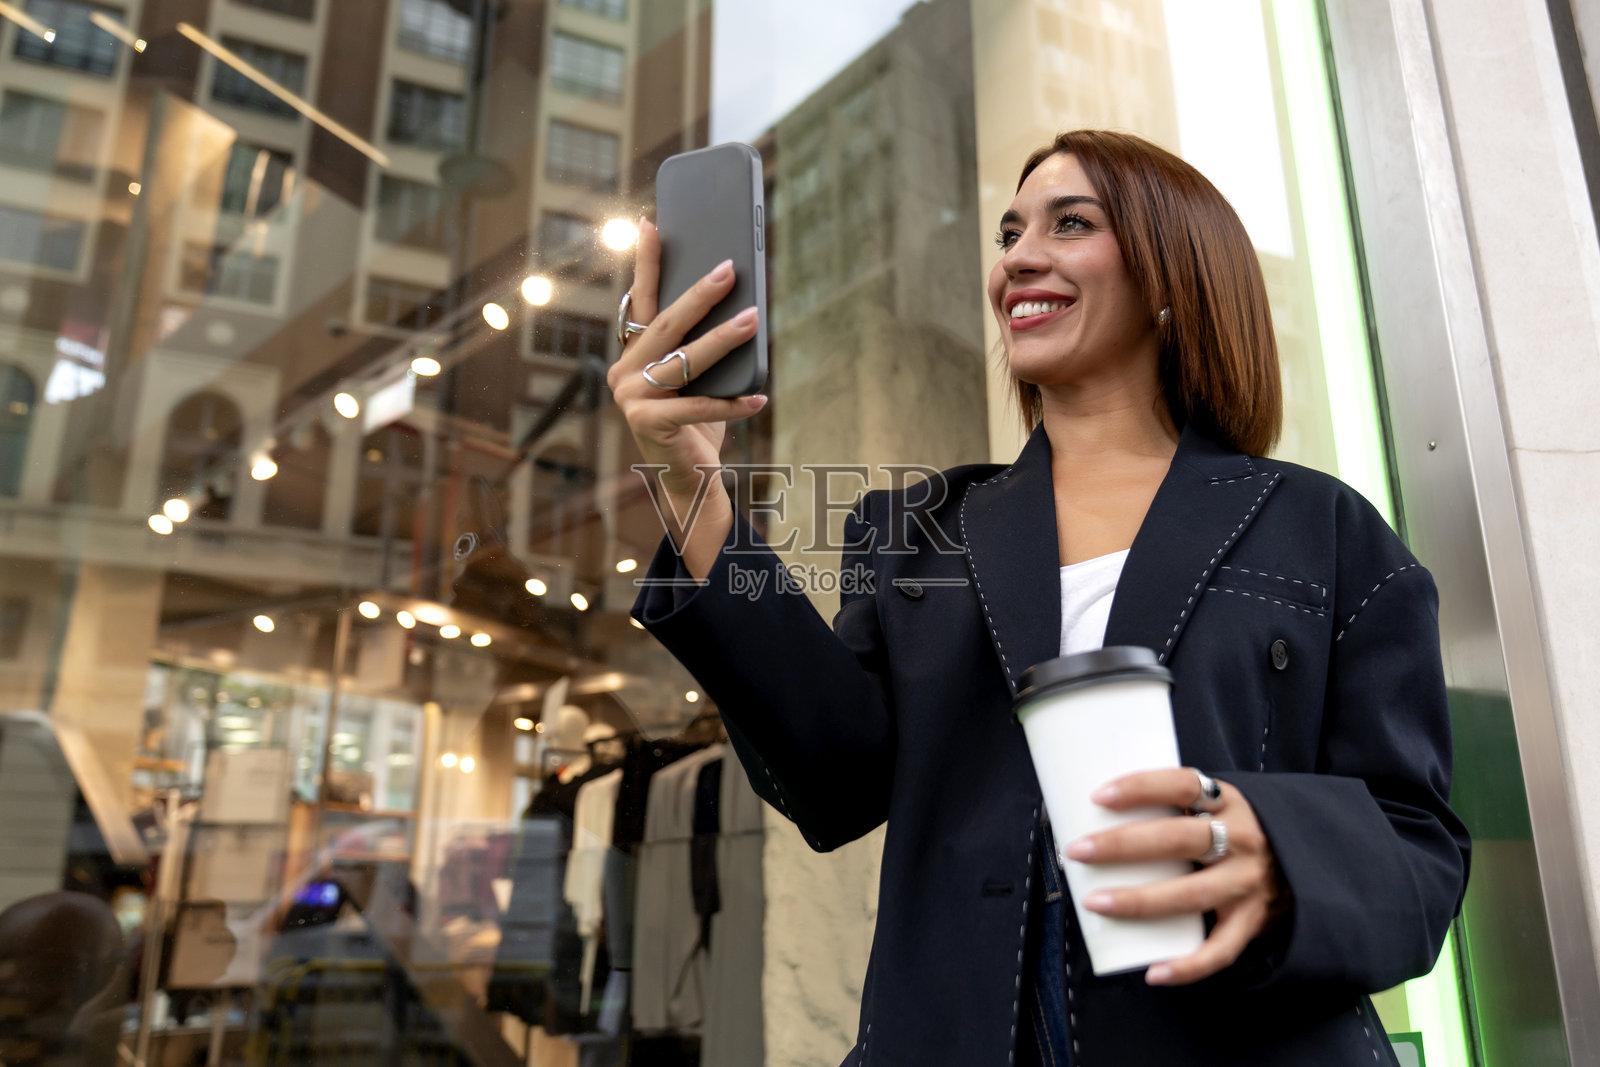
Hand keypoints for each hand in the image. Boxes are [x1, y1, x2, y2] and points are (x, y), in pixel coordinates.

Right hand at [605, 218, 767, 501]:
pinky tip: (759, 397)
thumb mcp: (698, 378)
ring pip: (684, 362)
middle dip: (700, 294)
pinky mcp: (647, 424)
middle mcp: (624, 371)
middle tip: (730, 268)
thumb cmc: (698, 421)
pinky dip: (732, 404)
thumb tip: (742, 305)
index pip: (641, 300)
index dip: (646, 262)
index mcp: (633, 353)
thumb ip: (702, 347)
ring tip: (754, 320)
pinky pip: (698, 407)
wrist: (688, 478)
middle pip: (667, 324)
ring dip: (723, 340)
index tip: (650, 223)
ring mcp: (631, 398)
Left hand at [1063, 768, 1285, 985]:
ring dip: (1140, 901)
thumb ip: (1174, 807)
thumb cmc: (1233, 832)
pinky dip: (1187, 966)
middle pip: (1179, 840)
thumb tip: (1094, 811)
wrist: (1303, 866)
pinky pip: (1220, 950)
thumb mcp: (1217, 806)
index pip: (1183, 785)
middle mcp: (1242, 840)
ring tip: (1095, 903)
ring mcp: (1248, 884)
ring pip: (1192, 894)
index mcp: (1228, 803)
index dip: (1141, 788)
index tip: (1098, 796)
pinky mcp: (1252, 923)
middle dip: (1123, 845)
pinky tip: (1153, 972)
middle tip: (1077, 851)